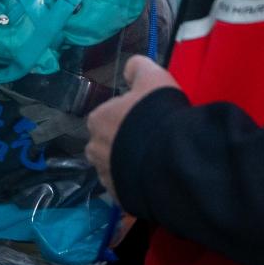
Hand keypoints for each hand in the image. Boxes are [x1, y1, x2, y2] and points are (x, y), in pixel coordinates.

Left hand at [85, 56, 181, 203]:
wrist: (168, 159)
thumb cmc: (156, 114)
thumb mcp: (152, 77)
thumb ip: (138, 67)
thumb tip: (130, 67)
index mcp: (97, 120)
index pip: (107, 116)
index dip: (127, 117)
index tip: (145, 119)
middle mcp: (94, 149)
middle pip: (107, 143)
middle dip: (123, 142)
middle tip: (150, 140)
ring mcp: (105, 176)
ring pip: (115, 167)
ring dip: (128, 164)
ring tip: (153, 161)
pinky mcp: (119, 197)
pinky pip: (126, 186)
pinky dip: (135, 183)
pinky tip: (153, 177)